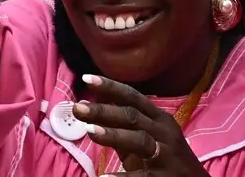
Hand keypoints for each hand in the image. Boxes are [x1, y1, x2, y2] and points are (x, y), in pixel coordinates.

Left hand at [73, 75, 208, 176]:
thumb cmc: (165, 159)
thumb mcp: (145, 139)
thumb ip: (121, 125)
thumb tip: (95, 104)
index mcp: (158, 119)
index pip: (133, 98)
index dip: (111, 87)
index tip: (87, 79)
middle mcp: (163, 132)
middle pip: (132, 116)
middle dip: (104, 111)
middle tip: (78, 108)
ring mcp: (166, 153)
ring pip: (139, 139)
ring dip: (114, 134)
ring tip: (90, 131)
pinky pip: (143, 176)